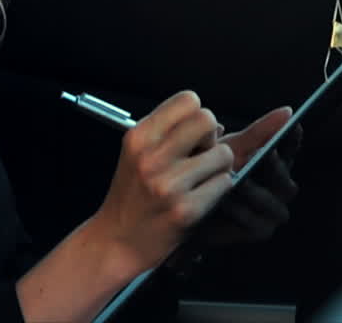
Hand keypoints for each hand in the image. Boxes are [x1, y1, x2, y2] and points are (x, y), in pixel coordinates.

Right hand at [91, 91, 234, 277]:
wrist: (117, 241)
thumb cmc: (131, 196)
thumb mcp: (137, 153)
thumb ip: (169, 132)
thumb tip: (215, 123)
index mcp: (138, 137)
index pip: (188, 99)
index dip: (196, 114)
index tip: (191, 134)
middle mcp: (151, 158)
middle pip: (208, 119)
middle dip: (212, 136)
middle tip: (201, 154)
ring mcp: (169, 185)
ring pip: (223, 153)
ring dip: (219, 165)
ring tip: (201, 177)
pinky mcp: (186, 210)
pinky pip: (224, 182)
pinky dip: (219, 187)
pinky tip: (202, 195)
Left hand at [192, 107, 301, 249]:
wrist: (187, 208)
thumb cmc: (210, 171)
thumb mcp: (232, 149)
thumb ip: (259, 133)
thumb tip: (288, 110)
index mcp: (276, 165)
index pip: (291, 151)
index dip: (294, 140)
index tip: (293, 126)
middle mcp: (280, 189)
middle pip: (286, 180)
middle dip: (275, 168)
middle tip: (265, 155)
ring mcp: (272, 213)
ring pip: (270, 201)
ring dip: (253, 190)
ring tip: (236, 179)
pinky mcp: (259, 231)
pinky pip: (254, 221)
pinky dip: (240, 210)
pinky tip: (225, 201)